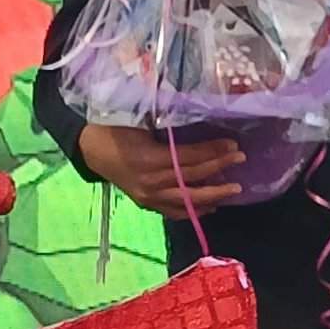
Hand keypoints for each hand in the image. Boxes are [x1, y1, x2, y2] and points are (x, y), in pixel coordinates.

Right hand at [76, 120, 247, 211]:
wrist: (89, 147)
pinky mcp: (145, 203)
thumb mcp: (139, 120)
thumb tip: (201, 117)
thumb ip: (168, 124)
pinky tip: (210, 207)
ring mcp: (147, 196)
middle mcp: (149, 182)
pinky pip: (173, 211)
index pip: (187, 158)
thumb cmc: (114, 127)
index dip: (212, 152)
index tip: (232, 145)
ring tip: (234, 190)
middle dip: (218, 169)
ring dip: (212, 195)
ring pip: (186, 199)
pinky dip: (192, 210)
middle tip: (240, 160)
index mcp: (147, 159)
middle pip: (191, 178)